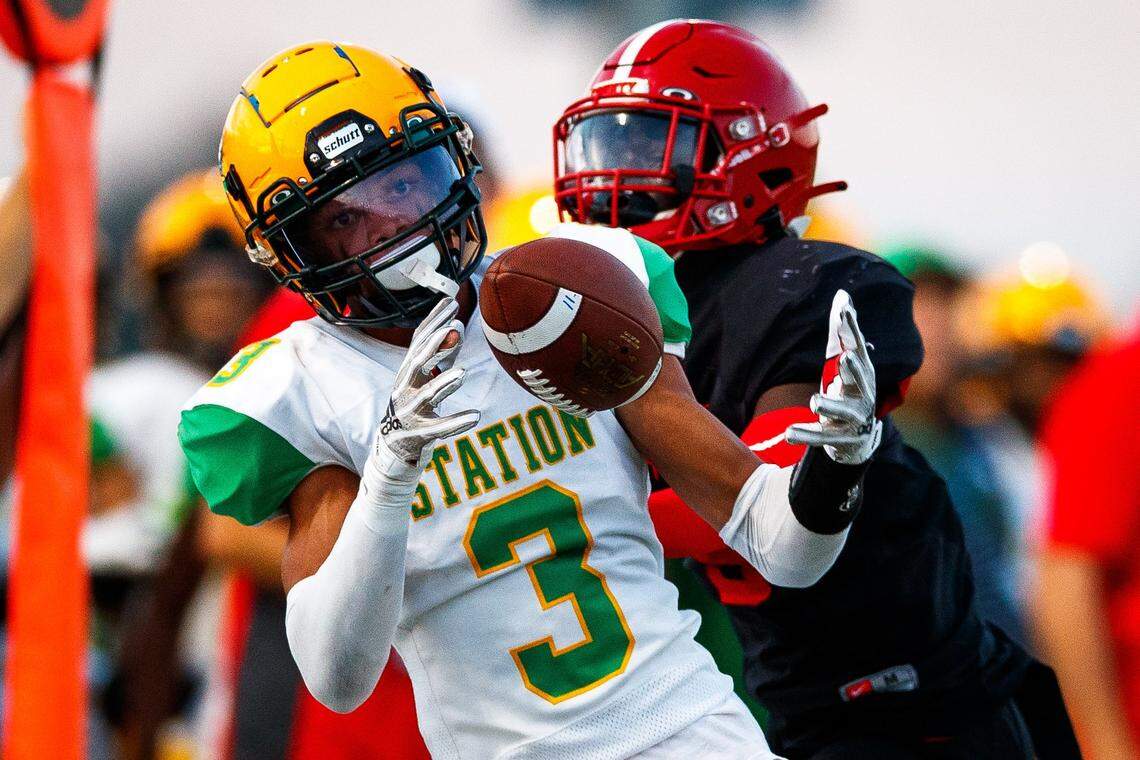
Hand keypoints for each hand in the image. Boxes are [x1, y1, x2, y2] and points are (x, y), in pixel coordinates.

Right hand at [371, 298, 479, 478]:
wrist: (394, 443)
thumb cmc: (415, 402)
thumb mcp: (428, 375)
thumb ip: (443, 353)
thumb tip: (457, 326)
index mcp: (408, 370)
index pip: (419, 341)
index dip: (434, 322)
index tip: (451, 304)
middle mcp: (406, 387)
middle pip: (417, 363)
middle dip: (434, 346)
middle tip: (452, 329)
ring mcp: (411, 410)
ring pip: (427, 395)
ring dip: (444, 383)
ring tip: (463, 373)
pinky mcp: (420, 432)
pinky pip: (439, 428)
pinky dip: (456, 423)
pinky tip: (475, 417)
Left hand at [786, 290, 881, 464]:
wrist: (858, 439)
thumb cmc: (850, 390)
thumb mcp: (847, 362)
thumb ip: (843, 332)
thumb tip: (843, 295)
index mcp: (864, 374)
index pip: (859, 349)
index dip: (852, 331)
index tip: (844, 312)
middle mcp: (863, 395)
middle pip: (860, 381)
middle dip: (853, 370)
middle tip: (844, 358)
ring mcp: (853, 419)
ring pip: (841, 412)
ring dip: (829, 405)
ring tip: (815, 401)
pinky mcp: (839, 439)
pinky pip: (821, 437)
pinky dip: (806, 435)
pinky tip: (789, 432)